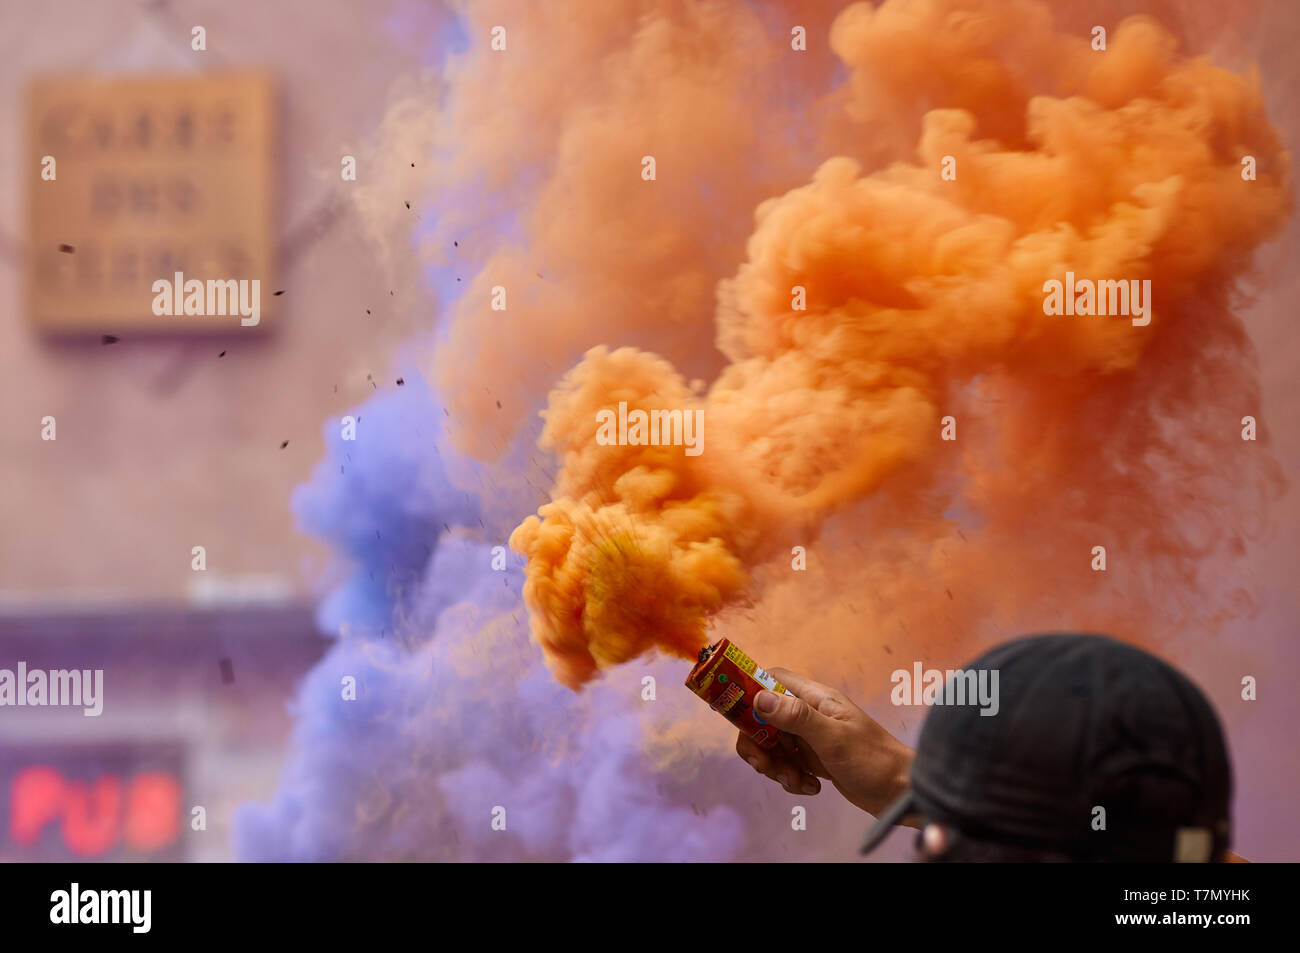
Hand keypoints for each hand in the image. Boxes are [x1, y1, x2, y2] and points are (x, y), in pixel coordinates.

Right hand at [736, 667, 914, 818]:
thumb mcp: (833, 738)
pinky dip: (790, 778)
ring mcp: (810, 737)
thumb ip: (796, 717)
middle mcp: (809, 713)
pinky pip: (786, 764)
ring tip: (796, 781)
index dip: (749, 690)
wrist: (900, 793)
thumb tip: (758, 698)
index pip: (772, 678)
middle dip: (757, 743)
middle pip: (762, 717)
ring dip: (774, 765)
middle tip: (765, 764)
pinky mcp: (813, 759)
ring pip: (771, 744)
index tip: (735, 713)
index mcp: (815, 698)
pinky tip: (811, 787)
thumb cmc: (873, 760)